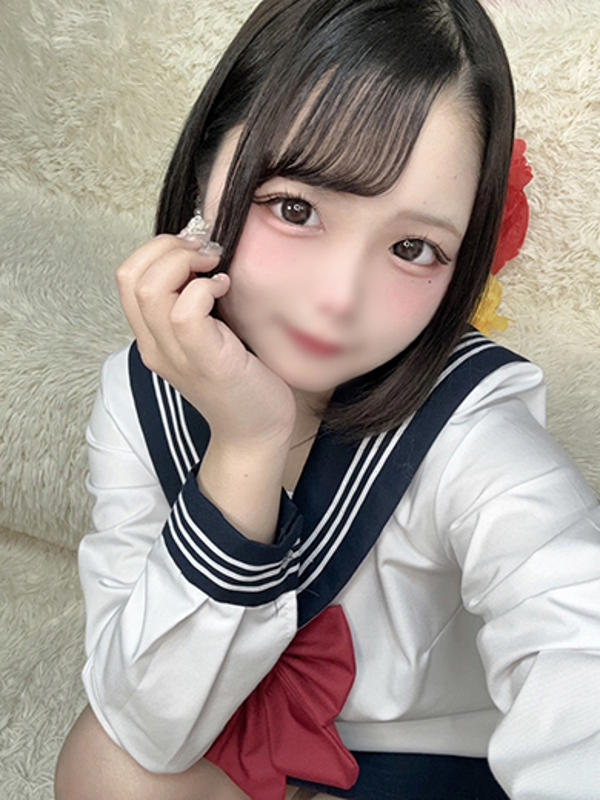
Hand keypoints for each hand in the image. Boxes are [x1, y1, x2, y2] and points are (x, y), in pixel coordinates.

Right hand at [115, 235, 296, 449]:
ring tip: (215, 269)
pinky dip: (205, 289)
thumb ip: (194, 302)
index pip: (126, 276)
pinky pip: (185, 311)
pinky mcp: (204, 361)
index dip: (156, 249)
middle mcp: (155, 346)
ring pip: (151, 289)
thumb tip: (203, 253)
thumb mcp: (209, 335)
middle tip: (205, 253)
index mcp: (152, 338)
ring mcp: (176, 355)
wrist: (256, 432)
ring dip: (186, 263)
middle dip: (168, 248)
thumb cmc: (242, 381)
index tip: (193, 249)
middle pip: (130, 276)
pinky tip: (225, 290)